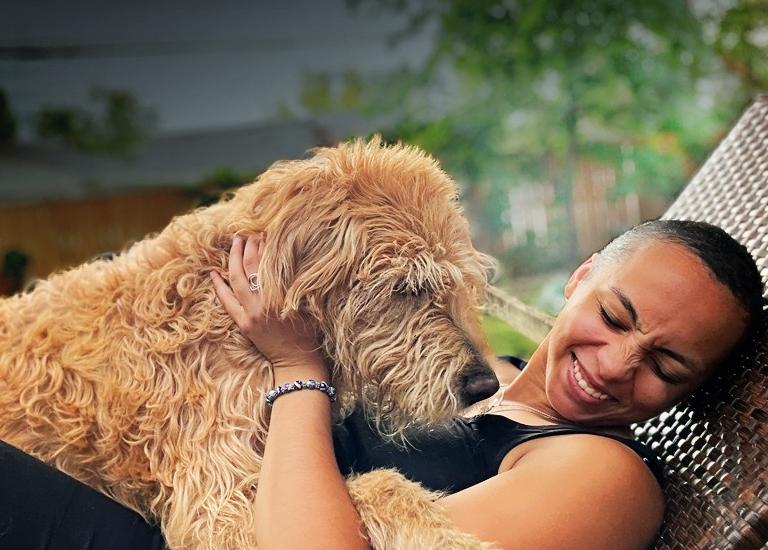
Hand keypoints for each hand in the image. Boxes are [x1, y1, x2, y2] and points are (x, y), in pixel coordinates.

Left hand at [210, 235, 327, 377]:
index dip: (264, 246)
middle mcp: (262, 303)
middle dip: (247, 247)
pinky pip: (227, 301)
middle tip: (247, 234)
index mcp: (280, 295)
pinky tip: (213, 273)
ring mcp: (250, 314)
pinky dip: (219, 286)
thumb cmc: (309, 332)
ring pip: (236, 280)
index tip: (264, 233)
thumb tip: (289, 260)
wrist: (297, 361)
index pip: (268, 263)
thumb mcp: (307, 303)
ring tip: (234, 243)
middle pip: (250, 267)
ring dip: (233, 259)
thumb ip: (296, 283)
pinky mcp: (244, 324)